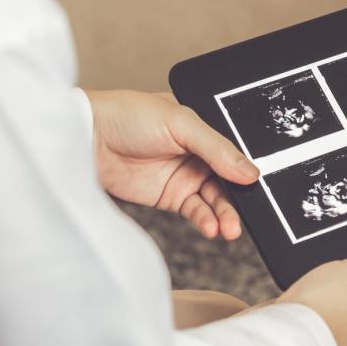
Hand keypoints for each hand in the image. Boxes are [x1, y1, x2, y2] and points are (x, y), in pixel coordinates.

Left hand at [86, 89, 258, 239]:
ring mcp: (186, 176)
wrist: (85, 138)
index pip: (237, 152)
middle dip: (241, 199)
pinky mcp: (171, 197)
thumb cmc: (128, 116)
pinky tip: (212, 228)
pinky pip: (196, 213)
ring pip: (216, 200)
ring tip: (230, 229)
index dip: (250, 169)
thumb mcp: (181, 124)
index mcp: (207, 129)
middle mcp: (200, 154)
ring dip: (225, 215)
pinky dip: (206, 221)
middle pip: (231, 181)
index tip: (261, 186)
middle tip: (249, 215)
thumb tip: (250, 172)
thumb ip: (218, 148)